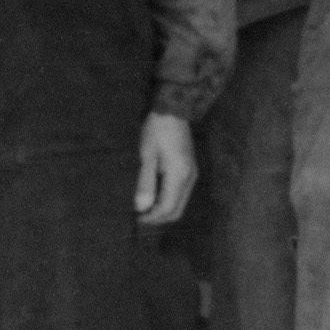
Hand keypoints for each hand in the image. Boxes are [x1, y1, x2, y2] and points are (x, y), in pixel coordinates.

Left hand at [132, 111, 197, 227]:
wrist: (174, 111)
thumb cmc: (156, 130)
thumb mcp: (147, 155)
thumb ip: (145, 182)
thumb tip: (141, 207)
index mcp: (179, 176)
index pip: (167, 208)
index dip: (152, 217)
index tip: (136, 218)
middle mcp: (190, 179)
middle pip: (177, 210)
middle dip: (159, 217)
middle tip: (140, 216)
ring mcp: (192, 175)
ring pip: (180, 204)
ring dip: (163, 209)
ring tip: (145, 207)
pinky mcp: (190, 170)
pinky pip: (181, 194)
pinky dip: (168, 200)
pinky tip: (154, 195)